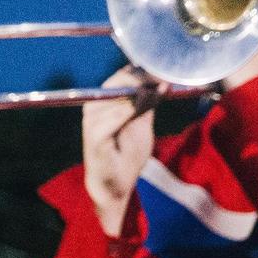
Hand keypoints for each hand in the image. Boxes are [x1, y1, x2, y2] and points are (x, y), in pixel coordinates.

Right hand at [82, 68, 155, 238]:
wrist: (115, 186)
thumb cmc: (126, 155)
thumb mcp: (142, 124)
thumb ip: (148, 103)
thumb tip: (162, 82)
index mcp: (104, 100)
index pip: (123, 75)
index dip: (145, 71)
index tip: (165, 71)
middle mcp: (94, 105)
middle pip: (120, 81)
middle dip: (144, 79)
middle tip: (164, 80)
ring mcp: (92, 119)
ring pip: (119, 96)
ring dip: (141, 94)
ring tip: (158, 93)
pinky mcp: (94, 135)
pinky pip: (115, 116)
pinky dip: (130, 110)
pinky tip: (142, 108)